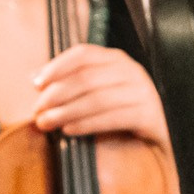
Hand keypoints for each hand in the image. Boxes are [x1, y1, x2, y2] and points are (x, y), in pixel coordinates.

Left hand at [33, 45, 168, 146]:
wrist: (159, 139)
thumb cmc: (120, 113)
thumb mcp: (96, 92)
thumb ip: (70, 83)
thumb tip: (35, 78)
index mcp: (117, 60)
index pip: (83, 54)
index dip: (56, 66)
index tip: (36, 84)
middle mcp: (132, 71)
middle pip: (86, 77)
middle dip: (56, 94)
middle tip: (37, 112)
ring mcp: (143, 92)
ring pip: (97, 98)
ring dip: (66, 111)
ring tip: (47, 123)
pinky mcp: (148, 115)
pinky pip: (112, 118)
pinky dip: (87, 124)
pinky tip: (69, 130)